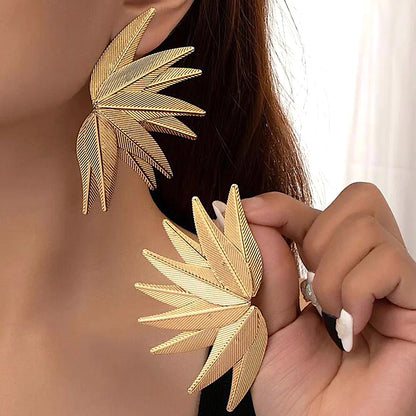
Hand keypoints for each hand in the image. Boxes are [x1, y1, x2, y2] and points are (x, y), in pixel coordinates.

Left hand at [241, 182, 415, 415]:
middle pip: (358, 200)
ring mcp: (398, 285)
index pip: (316, 211)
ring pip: (367, 226)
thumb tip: (252, 217)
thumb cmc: (294, 391)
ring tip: (330, 314)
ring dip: (330, 271)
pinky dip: (355, 288)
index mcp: (333, 268)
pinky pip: (388, 262)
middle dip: (314, 235)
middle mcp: (369, 268)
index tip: (248, 212)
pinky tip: (352, 324)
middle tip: (307, 286)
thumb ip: (265, 270)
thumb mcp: (265, 322)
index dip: (281, 206)